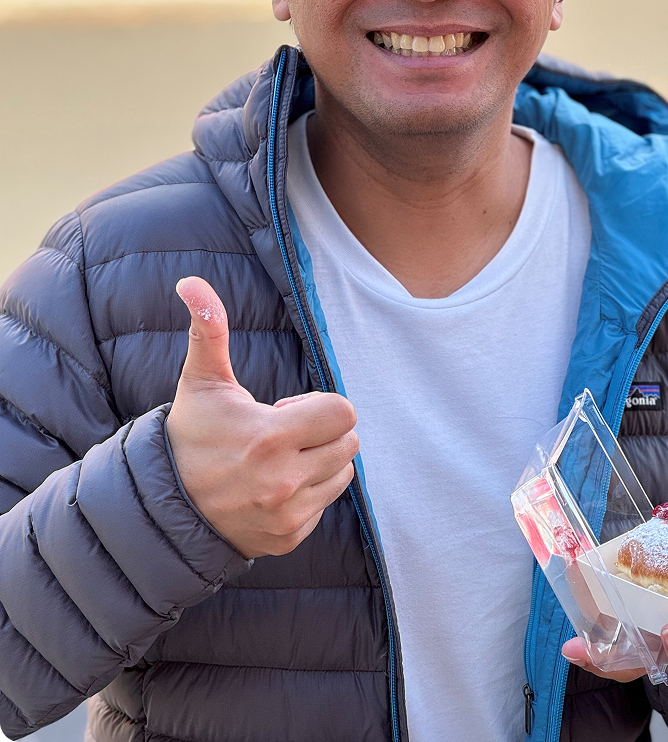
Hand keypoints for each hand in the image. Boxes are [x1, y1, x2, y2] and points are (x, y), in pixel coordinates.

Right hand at [166, 276, 358, 558]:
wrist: (164, 506)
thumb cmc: (190, 435)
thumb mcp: (202, 381)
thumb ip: (209, 329)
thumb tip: (191, 282)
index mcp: (271, 436)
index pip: (344, 413)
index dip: (321, 404)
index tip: (288, 409)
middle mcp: (285, 480)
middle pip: (349, 442)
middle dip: (325, 431)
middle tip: (285, 434)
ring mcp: (288, 513)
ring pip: (343, 474)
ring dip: (323, 461)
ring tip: (281, 459)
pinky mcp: (289, 537)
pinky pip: (325, 504)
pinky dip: (310, 492)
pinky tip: (276, 485)